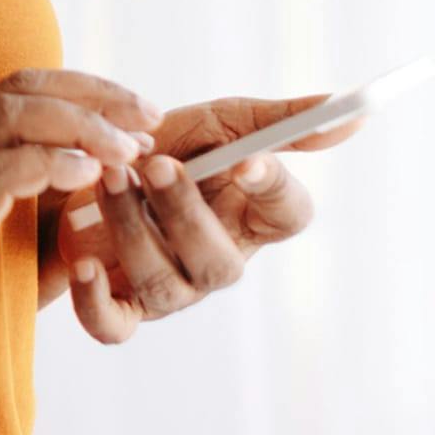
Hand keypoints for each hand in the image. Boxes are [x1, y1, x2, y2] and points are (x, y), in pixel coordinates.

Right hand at [0, 67, 162, 370]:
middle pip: (25, 87)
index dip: (83, 90)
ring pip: (16, 116)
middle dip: (95, 94)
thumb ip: (25, 211)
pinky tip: (86, 174)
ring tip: (128, 147)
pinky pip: (2, 169)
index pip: (22, 88)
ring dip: (82, 126)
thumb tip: (95, 211)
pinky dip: (50, 162)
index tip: (134, 110)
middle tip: (148, 114)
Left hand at [43, 93, 364, 344]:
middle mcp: (214, 260)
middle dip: (185, 212)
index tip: (247, 159)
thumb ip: (279, 122)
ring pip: (162, 282)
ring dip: (132, 228)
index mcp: (248, 216)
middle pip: (219, 262)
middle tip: (156, 164)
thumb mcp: (220, 123)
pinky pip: (112, 325)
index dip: (272, 191)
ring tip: (108, 178)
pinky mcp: (117, 305)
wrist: (82, 164)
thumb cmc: (165, 145)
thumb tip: (351, 109)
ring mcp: (168, 289)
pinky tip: (84, 262)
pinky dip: (96, 301)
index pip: (287, 214)